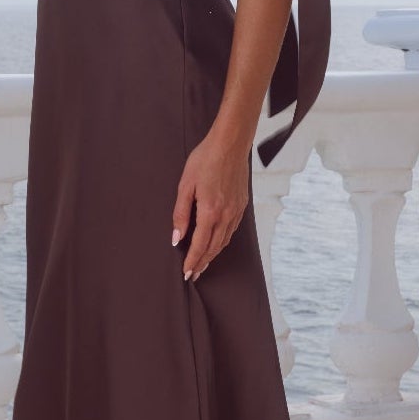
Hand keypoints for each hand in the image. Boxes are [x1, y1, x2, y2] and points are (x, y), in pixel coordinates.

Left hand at [171, 129, 250, 281]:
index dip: (192, 262)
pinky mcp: (241, 206)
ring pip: (224, 241)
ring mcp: (236, 211)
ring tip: (203, 264)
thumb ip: (180, 214)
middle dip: (202, 263)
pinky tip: (216, 243)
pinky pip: (231, 230)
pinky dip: (222, 241)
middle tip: (193, 275)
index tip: (186, 273)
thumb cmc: (205, 160)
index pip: (200, 245)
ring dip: (213, 255)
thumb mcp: (185, 185)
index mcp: (210, 212)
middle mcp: (226, 215)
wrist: (230, 145)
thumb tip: (177, 237)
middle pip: (213, 248)